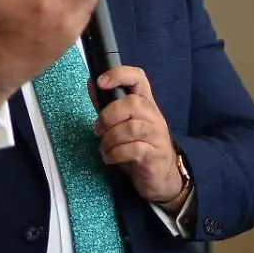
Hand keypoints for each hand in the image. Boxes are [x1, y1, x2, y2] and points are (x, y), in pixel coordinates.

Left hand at [92, 66, 182, 203]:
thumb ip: (107, 105)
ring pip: (132, 128)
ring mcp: (157, 136)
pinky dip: (115, 154)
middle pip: (133, 103)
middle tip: (98, 129)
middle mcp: (154, 116)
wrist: (162, 177)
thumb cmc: (140, 146)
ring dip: (109, 139)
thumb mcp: (123, 124)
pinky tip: (110, 158)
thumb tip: (91, 82)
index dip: (119, 75)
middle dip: (108, 115)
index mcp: (146, 104)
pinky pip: (133, 150)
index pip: (139, 78)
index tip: (100, 82)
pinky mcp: (155, 156)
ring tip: (104, 148)